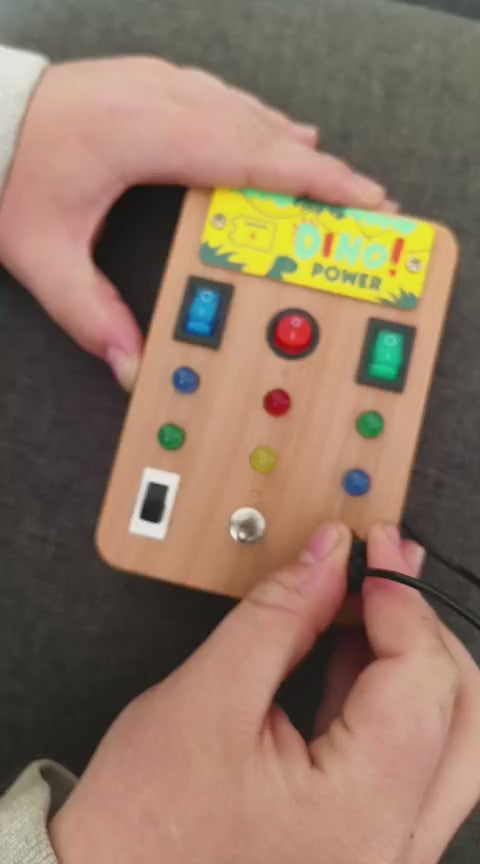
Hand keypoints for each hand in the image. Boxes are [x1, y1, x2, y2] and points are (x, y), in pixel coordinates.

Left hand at [0, 57, 391, 388]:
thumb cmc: (7, 171)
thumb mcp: (42, 254)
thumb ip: (89, 316)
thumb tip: (128, 367)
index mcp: (144, 135)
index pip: (249, 157)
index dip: (311, 181)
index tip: (358, 198)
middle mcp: (160, 98)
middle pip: (262, 132)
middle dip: (320, 169)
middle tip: (366, 199)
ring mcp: (157, 82)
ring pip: (246, 110)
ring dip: (291, 145)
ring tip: (330, 175)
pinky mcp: (150, 81)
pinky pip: (224, 98)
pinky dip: (258, 121)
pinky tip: (275, 132)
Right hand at [49, 523, 479, 863]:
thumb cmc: (142, 822)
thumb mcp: (208, 695)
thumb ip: (281, 614)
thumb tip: (328, 557)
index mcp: (358, 815)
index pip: (422, 682)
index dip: (402, 600)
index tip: (375, 551)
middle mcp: (390, 846)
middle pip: (464, 714)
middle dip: (422, 628)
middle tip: (382, 575)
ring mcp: (383, 850)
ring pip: (450, 740)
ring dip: (412, 661)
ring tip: (364, 608)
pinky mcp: (364, 841)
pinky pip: (411, 760)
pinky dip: (390, 697)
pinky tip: (352, 654)